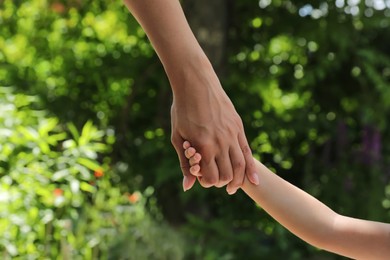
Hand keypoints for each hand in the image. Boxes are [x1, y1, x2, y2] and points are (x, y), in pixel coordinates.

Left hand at [170, 66, 258, 193]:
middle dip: (221, 183)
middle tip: (217, 183)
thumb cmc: (182, 110)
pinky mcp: (238, 127)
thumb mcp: (177, 137)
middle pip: (226, 174)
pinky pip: (248, 152)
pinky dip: (251, 169)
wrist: (196, 84)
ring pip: (240, 166)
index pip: (210, 177)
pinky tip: (254, 180)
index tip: (202, 178)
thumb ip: (184, 163)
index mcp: (203, 145)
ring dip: (237, 180)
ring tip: (233, 188)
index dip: (206, 182)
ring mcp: (232, 134)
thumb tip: (187, 186)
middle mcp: (220, 142)